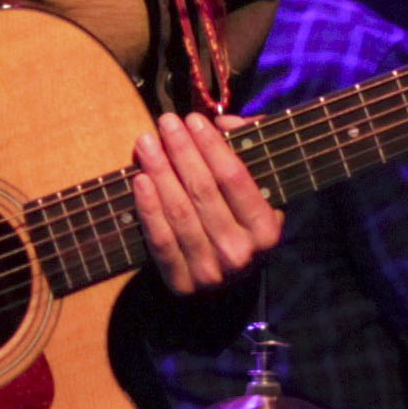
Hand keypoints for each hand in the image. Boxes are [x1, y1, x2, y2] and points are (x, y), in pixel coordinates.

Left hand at [131, 113, 278, 295]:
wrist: (227, 288)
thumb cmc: (240, 225)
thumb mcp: (259, 192)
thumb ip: (250, 149)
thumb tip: (224, 122)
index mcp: (266, 229)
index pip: (234, 178)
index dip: (212, 146)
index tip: (193, 120)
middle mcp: (241, 252)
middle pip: (203, 191)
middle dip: (181, 151)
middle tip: (165, 122)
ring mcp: (211, 271)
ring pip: (180, 212)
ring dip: (160, 171)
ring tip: (146, 142)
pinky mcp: (182, 284)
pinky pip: (161, 240)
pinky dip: (148, 208)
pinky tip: (140, 179)